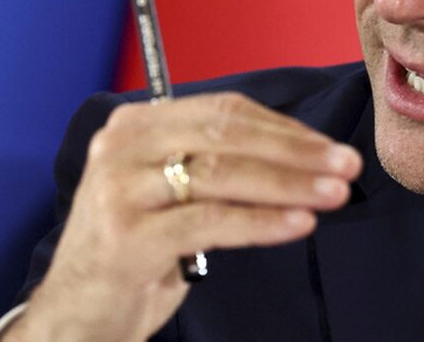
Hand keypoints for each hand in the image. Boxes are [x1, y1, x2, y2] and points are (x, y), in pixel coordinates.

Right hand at [4, 92, 362, 341]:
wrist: (77, 313)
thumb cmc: (136, 248)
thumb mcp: (170, 191)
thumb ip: (216, 162)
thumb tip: (303, 152)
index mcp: (136, 124)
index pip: (224, 111)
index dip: (284, 127)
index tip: (329, 147)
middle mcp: (122, 146)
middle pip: (228, 136)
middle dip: (296, 151)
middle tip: (346, 165)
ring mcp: (121, 189)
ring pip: (223, 175)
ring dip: (290, 184)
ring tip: (334, 194)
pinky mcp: (128, 236)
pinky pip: (211, 221)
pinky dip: (262, 222)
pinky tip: (299, 224)